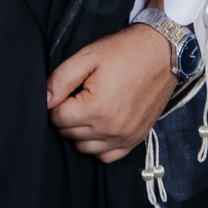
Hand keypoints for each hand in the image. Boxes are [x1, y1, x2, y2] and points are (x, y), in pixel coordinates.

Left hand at [45, 23, 174, 162]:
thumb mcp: (88, 56)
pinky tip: (101, 124)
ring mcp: (124, 137)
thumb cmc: (124, 52)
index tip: (68, 89)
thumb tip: (44, 101)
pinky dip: (99, 144)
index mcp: (96, 107)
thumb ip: (61, 79)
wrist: (163, 52)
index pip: (57, 119)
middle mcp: (110, 128)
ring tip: (90, 108)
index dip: (57, 102)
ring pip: (84, 147)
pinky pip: (106, 156)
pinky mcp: (135, 140)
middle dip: (68, 116)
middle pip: (69, 134)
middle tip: (79, 95)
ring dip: (81, 131)